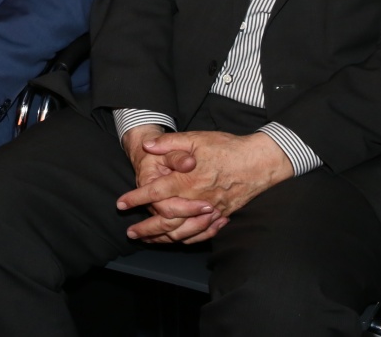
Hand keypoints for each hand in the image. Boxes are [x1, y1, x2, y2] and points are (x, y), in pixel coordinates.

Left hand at [118, 130, 293, 243]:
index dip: (136, 199)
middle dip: (146, 229)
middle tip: (130, 233)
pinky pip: (202, 234)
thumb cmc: (227, 148)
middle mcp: (197, 200)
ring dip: (164, 238)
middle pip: (166, 221)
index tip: (121, 205)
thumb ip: (170, 143)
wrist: (259, 161)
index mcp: (187, 180)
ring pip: (183, 232)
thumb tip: (148, 146)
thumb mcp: (196, 138)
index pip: (155, 193)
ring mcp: (211, 211)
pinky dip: (187, 239)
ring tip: (149, 240)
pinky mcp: (222, 215)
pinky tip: (178, 240)